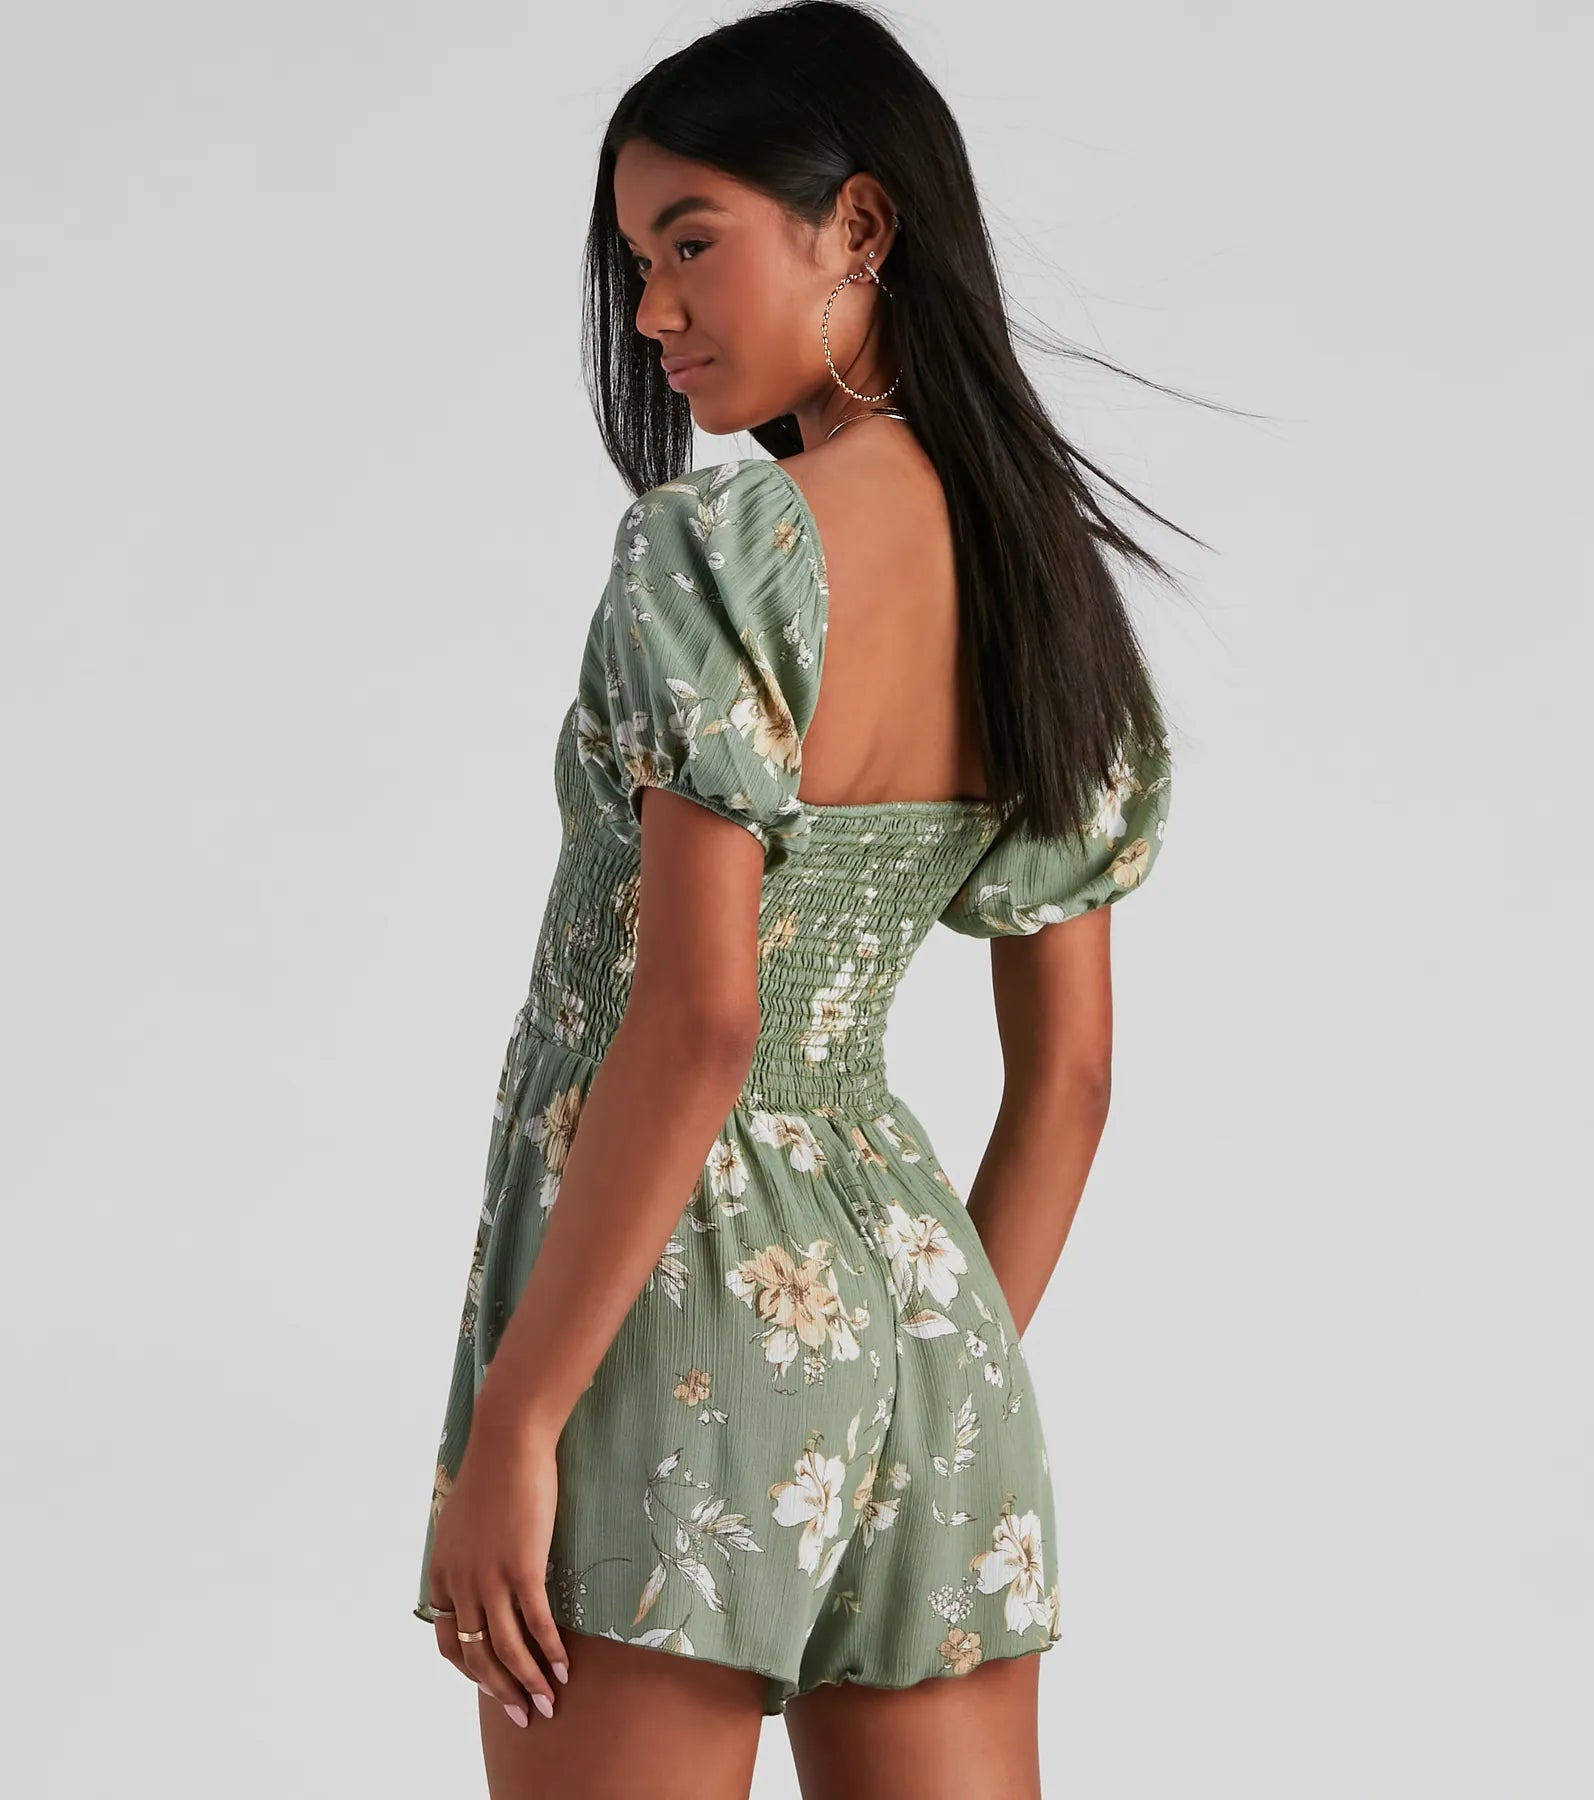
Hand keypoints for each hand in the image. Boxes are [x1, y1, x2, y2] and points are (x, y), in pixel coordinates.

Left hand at [425, 1409, 570, 1726]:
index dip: (472, 1670)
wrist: (508, 1441)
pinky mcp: (521, 1567)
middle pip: (477, 1655)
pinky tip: (564, 1667)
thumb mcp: (465, 1524)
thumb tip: (483, 1578)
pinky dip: (549, 1651)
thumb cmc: (493, 1474)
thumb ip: (468, 1558)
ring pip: (506, 1648)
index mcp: (442, 1574)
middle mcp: (460, 1583)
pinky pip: (535, 1623)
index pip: (449, 1641)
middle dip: (501, 1691)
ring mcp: (489, 1577)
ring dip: (528, 1682)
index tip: (496, 1684)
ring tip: (548, 1702)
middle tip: (524, 1714)